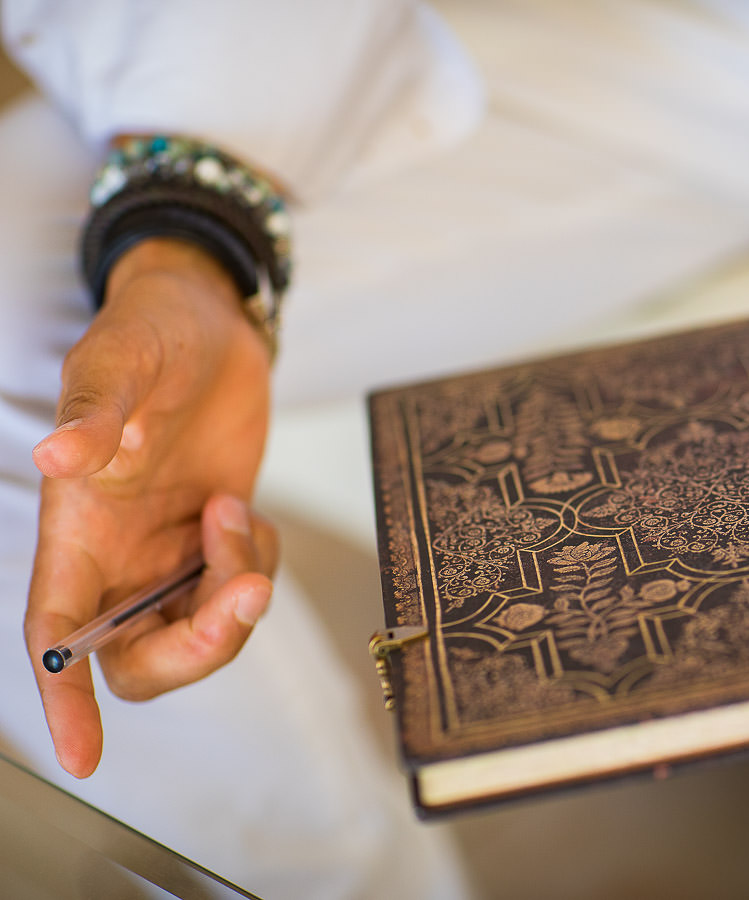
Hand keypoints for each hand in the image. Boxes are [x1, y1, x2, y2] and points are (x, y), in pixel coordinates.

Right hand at [24, 238, 274, 777]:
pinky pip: (244, 587)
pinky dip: (258, 565)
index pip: (56, 633)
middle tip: (244, 586)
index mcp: (78, 528)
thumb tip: (56, 458)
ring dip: (236, 594)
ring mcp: (171, 551)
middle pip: (142, 656)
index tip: (81, 753)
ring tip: (233, 511)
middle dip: (200, 644)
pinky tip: (245, 512)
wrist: (212, 320)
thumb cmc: (151, 334)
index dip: (62, 697)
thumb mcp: (122, 361)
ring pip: (200, 629)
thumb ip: (97, 411)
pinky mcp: (218, 539)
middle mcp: (120, 554)